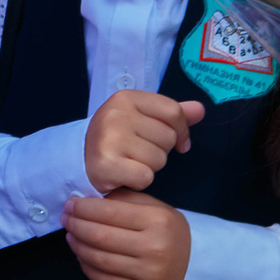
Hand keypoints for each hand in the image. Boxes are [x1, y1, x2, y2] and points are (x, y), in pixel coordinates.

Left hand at [64, 191, 190, 279]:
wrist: (196, 264)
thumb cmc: (168, 230)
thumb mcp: (153, 207)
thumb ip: (121, 200)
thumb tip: (84, 199)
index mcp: (158, 221)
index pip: (108, 213)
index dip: (82, 208)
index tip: (70, 204)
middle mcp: (154, 248)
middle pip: (99, 236)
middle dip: (75, 226)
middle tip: (66, 219)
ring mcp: (148, 274)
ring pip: (98, 259)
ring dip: (77, 246)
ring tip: (71, 236)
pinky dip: (87, 267)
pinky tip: (82, 256)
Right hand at [85, 90, 200, 192]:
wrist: (79, 158)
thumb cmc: (117, 137)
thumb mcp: (142, 118)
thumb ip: (172, 114)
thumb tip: (200, 109)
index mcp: (125, 98)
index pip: (174, 112)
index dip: (182, 131)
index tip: (177, 142)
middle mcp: (115, 114)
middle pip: (168, 137)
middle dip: (160, 149)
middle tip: (138, 151)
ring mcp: (109, 139)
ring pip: (159, 159)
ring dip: (150, 166)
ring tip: (130, 161)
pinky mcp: (106, 164)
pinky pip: (146, 177)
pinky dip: (140, 181)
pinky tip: (126, 175)